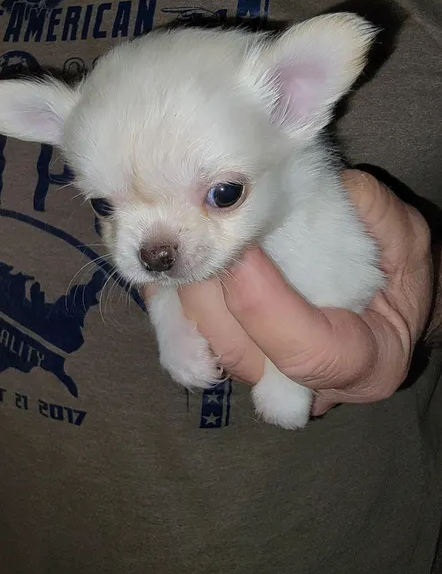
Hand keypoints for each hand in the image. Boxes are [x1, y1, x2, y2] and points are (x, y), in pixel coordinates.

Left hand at [173, 170, 433, 415]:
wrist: (389, 300)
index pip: (307, 353)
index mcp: (369, 363)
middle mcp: (313, 386)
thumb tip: (335, 187)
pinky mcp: (244, 360)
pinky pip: (198, 348)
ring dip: (187, 302)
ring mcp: (272, 378)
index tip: (243, 251)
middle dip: (212, 300)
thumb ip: (379, 215)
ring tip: (178, 249)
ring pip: (214, 354)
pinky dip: (176, 313)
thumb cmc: (401, 271)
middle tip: (197, 242)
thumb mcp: (408, 238)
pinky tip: (166, 276)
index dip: (265, 307)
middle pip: (246, 358)